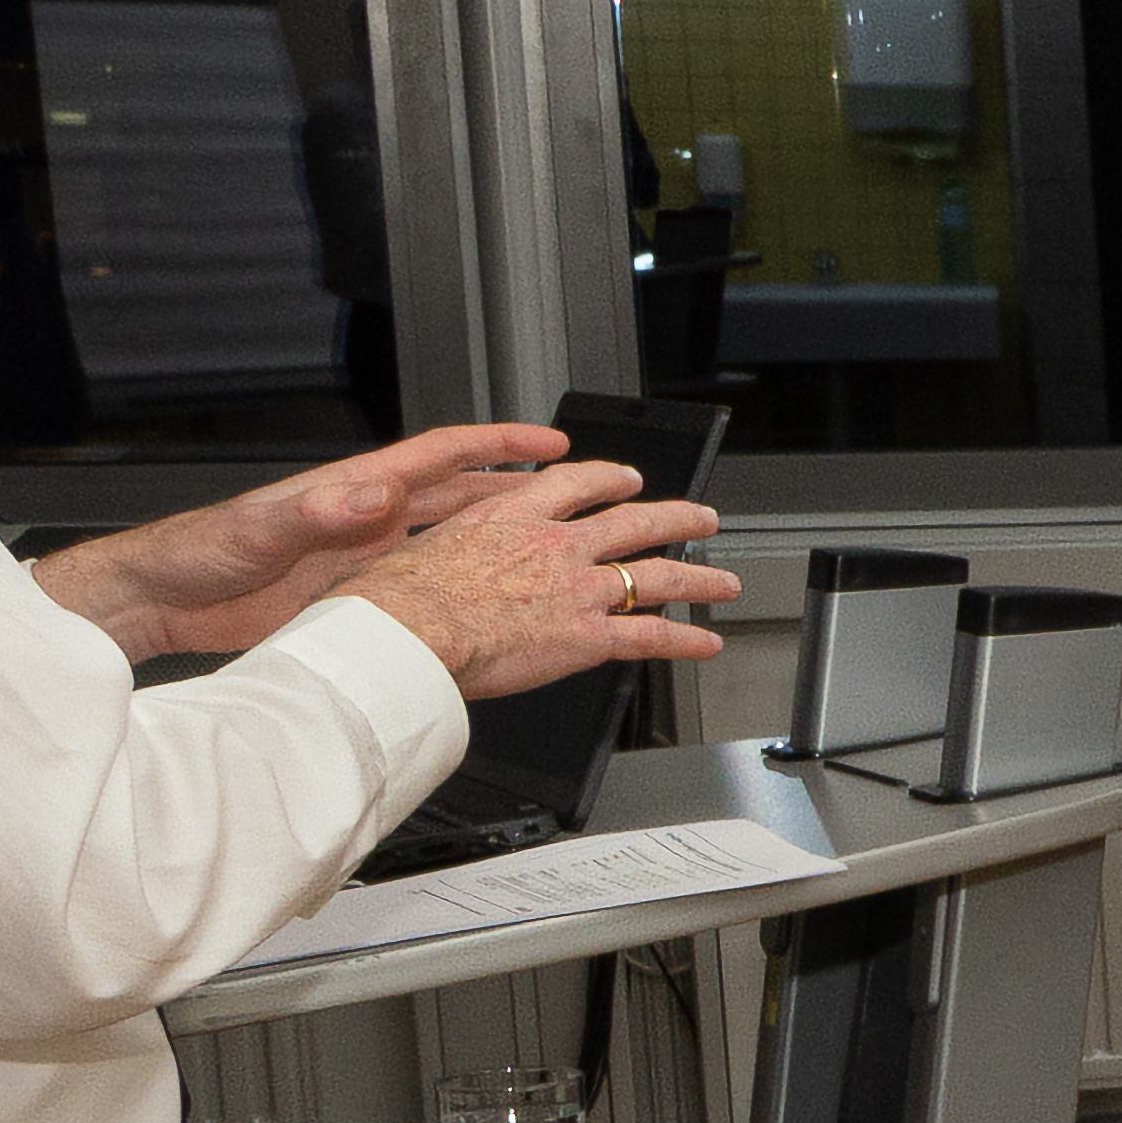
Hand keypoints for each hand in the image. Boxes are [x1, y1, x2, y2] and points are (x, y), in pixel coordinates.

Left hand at [37, 422, 581, 657]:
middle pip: (462, 499)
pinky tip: (484, 607)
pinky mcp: (351, 596)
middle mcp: (365, 519)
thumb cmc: (196, 552)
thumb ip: (319, 511)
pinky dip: (460, 592)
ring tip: (551, 548)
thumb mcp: (262, 528)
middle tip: (576, 493)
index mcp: (353, 491)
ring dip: (498, 543)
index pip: (442, 456)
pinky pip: (422, 588)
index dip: (499, 444)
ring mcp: (361, 558)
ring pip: (449, 545)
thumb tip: (374, 494)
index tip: (550, 440)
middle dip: (519, 491)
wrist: (162, 601)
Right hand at [339, 460, 735, 699]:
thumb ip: (449, 544)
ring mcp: (578, 589)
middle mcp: (557, 546)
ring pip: (655, 577)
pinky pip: (650, 637)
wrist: (411, 629)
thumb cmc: (398, 597)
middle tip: (700, 518)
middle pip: (633, 523)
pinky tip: (706, 645)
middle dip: (675, 518)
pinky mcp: (588, 636)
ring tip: (723, 583)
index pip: (574, 485)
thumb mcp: (422, 544)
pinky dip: (685, 642)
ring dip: (698, 579)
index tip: (626, 478)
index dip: (608, 478)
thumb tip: (438, 557)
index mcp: (513, 516)